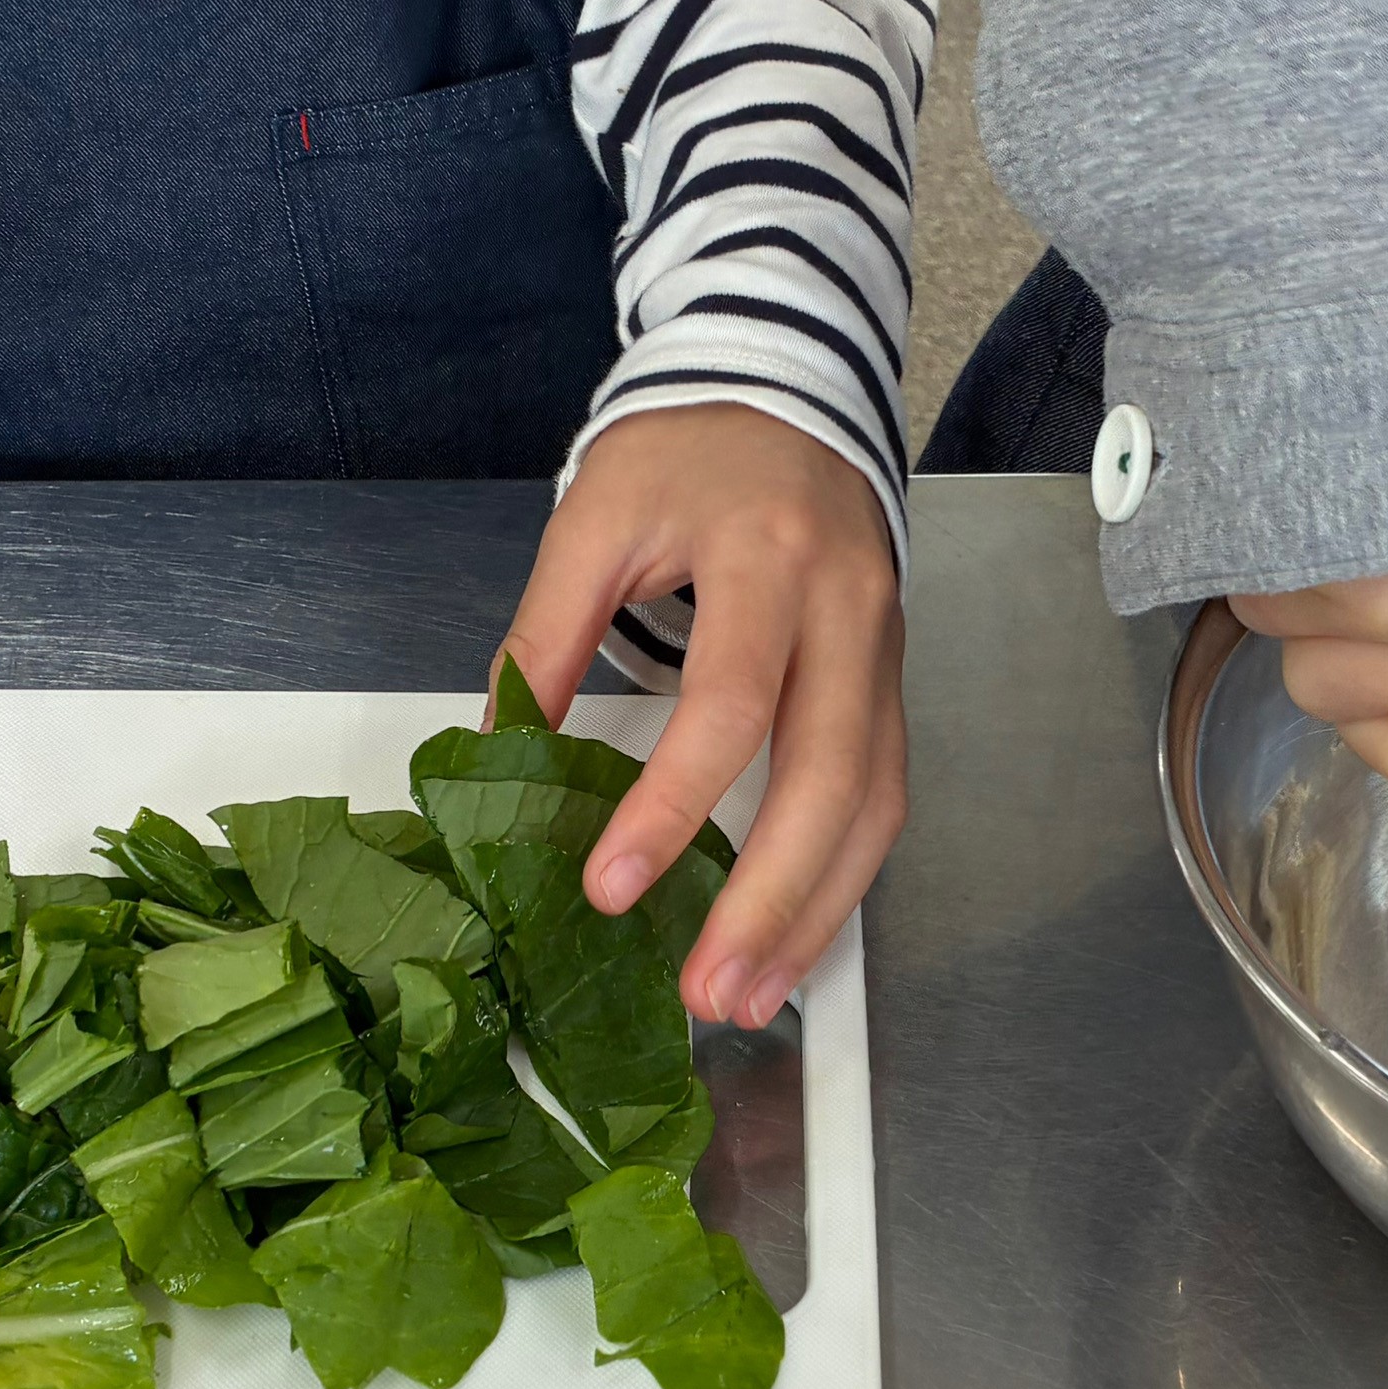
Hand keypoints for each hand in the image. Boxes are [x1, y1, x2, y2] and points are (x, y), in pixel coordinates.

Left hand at [496, 405, 907, 1028]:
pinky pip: (881, 795)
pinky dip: (841, 880)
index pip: (729, 704)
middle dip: (772, 899)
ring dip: (817, 913)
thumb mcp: (596, 513)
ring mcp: (883, 650)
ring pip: (875, 803)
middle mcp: (847, 610)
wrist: (787, 390)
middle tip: (710, 991)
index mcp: (769, 557)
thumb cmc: (688, 447)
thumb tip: (499, 751)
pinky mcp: (888, 682)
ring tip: (750, 998)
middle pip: (830, 777)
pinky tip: (792, 941)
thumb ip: (547, 630)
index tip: (609, 886)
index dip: (672, 807)